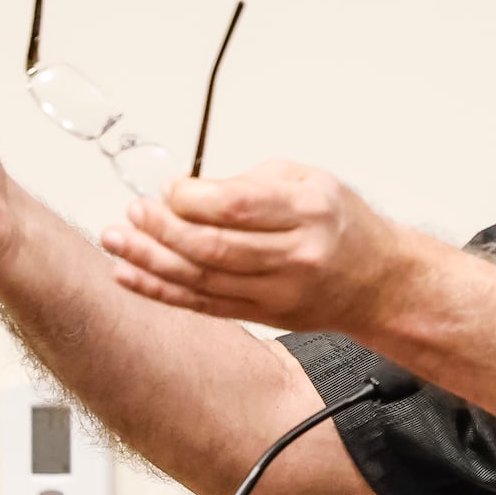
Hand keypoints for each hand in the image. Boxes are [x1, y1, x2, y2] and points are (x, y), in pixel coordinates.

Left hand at [99, 160, 410, 332]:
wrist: (378, 281)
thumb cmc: (342, 223)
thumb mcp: (310, 179)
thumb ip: (250, 182)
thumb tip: (188, 192)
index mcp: (308, 211)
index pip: (236, 207)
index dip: (191, 197)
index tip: (168, 188)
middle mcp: (295, 255)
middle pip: (213, 247)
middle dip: (162, 229)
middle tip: (133, 212)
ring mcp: (279, 291)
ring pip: (202, 279)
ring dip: (150, 260)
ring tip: (117, 241)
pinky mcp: (264, 315)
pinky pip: (203, 305)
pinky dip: (162, 290)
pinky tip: (132, 275)